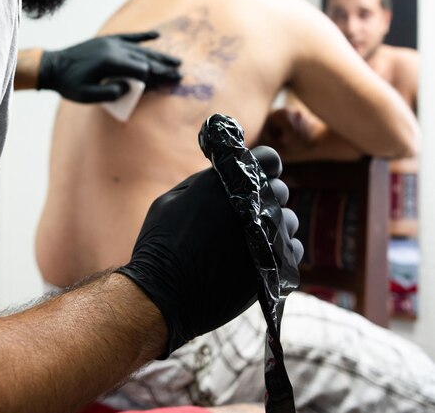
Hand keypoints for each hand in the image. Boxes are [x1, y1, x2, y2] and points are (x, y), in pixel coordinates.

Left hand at [37, 31, 181, 102]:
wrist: (54, 67)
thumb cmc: (70, 85)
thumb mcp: (87, 96)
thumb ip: (109, 94)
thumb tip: (127, 88)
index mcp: (111, 63)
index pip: (142, 71)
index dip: (158, 78)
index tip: (172, 82)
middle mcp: (114, 50)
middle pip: (146, 59)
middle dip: (164, 67)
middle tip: (180, 73)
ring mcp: (111, 43)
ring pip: (141, 49)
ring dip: (159, 55)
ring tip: (175, 60)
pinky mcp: (107, 40)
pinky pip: (129, 37)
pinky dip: (144, 37)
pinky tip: (157, 36)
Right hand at [117, 147, 302, 357]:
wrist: (165, 295)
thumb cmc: (160, 245)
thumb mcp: (170, 200)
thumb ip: (203, 183)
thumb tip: (221, 176)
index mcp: (228, 183)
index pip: (269, 158)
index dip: (264, 166)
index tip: (256, 177)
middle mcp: (254, 206)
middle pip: (280, 190)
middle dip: (266, 198)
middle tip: (245, 213)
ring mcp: (268, 236)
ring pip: (289, 221)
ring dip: (274, 227)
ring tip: (249, 240)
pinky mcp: (275, 266)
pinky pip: (294, 251)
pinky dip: (280, 252)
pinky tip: (259, 257)